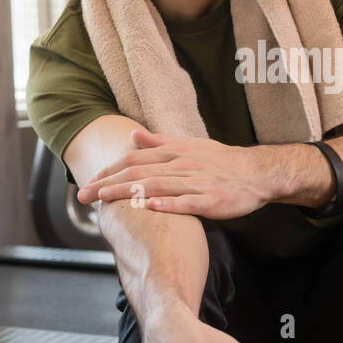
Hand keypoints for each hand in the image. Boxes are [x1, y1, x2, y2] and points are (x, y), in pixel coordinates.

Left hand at [77, 129, 271, 218]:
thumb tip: (133, 136)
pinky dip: (169, 204)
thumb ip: (161, 142)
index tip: (89, 181)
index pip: (136, 160)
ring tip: (106, 199)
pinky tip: (151, 207)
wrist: (257, 173)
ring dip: (129, 192)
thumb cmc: (222, 162)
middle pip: (140, 173)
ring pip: (158, 186)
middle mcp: (183, 165)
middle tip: (84, 195)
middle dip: (109, 184)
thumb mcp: (191, 146)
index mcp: (176, 153)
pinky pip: (188, 203)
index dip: (110, 170)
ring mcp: (197, 183)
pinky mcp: (212, 200)